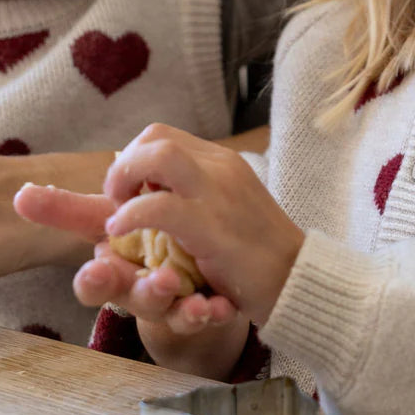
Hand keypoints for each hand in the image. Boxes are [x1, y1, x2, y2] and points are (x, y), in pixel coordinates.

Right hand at [16, 173, 252, 379]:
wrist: (194, 276)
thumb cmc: (146, 240)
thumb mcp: (113, 220)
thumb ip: (72, 210)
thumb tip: (19, 193)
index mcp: (116, 270)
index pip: (96, 283)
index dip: (95, 280)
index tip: (98, 270)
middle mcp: (142, 291)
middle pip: (138, 298)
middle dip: (146, 292)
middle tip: (163, 279)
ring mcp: (177, 304)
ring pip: (175, 311)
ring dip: (183, 306)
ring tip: (197, 301)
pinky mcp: (210, 309)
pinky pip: (213, 314)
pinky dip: (216, 311)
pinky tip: (222, 305)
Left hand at [102, 122, 303, 325]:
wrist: (296, 278)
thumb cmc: (255, 251)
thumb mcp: (222, 210)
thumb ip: (190, 194)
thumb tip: (146, 189)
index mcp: (219, 161)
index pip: (161, 136)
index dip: (134, 160)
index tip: (129, 195)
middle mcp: (220, 167)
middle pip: (155, 136)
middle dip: (123, 166)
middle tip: (118, 203)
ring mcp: (218, 192)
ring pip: (158, 156)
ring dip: (123, 179)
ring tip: (118, 215)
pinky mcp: (212, 226)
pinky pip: (159, 206)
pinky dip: (130, 215)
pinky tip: (121, 231)